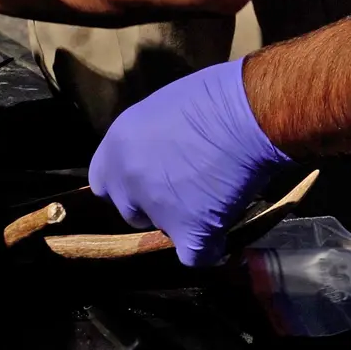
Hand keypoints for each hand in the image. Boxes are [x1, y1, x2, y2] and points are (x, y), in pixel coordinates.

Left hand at [88, 59, 290, 266]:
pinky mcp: (190, 231)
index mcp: (118, 144)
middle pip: (131, 210)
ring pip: (165, 231)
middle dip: (155, 204)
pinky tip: (224, 231)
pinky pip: (195, 255)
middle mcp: (128, 180)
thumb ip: (151, 140)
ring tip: (215, 198)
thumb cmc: (214, 96)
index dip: (128, 184)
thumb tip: (162, 155)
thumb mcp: (163, 110)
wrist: (247, 113)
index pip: (103, 181)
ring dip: (185, 222)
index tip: (150, 177)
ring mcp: (157, 209)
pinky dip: (210, 247)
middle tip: (187, 186)